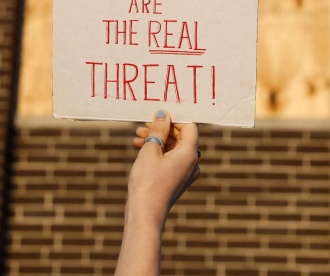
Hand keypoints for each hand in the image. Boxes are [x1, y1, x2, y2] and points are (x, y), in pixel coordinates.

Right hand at [128, 110, 200, 224]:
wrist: (145, 215)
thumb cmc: (147, 182)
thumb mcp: (150, 151)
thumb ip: (158, 130)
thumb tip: (164, 114)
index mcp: (190, 153)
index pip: (189, 127)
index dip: (174, 119)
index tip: (157, 117)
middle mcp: (192, 163)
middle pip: (181, 137)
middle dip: (162, 130)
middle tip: (143, 126)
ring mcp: (185, 173)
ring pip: (173, 149)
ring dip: (157, 141)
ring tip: (137, 137)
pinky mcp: (177, 181)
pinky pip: (170, 160)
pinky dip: (158, 153)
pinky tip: (140, 149)